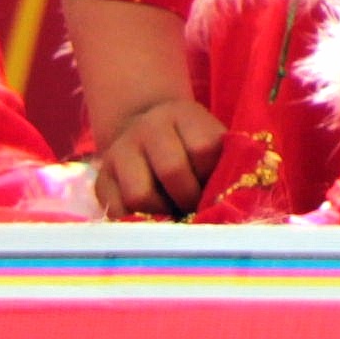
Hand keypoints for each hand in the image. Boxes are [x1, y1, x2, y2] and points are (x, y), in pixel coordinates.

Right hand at [88, 95, 231, 220]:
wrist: (145, 127)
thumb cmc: (191, 144)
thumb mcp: (211, 139)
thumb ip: (225, 164)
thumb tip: (238, 202)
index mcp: (183, 115)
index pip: (203, 148)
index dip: (211, 174)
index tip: (215, 186)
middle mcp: (148, 129)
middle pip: (171, 171)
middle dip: (189, 198)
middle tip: (195, 208)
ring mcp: (119, 153)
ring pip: (140, 196)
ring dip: (163, 213)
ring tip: (173, 213)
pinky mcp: (101, 180)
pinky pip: (117, 212)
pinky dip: (138, 223)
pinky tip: (152, 219)